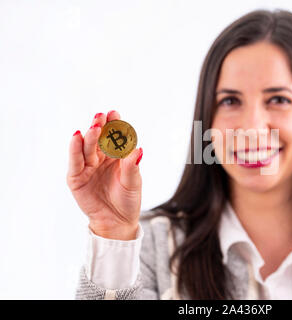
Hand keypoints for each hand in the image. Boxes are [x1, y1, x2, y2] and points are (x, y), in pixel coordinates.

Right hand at [67, 110, 142, 239]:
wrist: (117, 222)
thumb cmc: (127, 200)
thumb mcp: (133, 183)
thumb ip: (132, 166)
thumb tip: (139, 150)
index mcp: (116, 156)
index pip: (114, 137)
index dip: (114, 125)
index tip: (114, 113)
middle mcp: (101, 158)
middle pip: (99, 138)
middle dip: (100, 126)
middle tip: (102, 116)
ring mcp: (88, 166)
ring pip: (87, 147)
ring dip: (90, 136)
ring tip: (93, 126)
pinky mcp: (76, 177)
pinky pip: (75, 161)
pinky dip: (75, 149)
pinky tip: (77, 136)